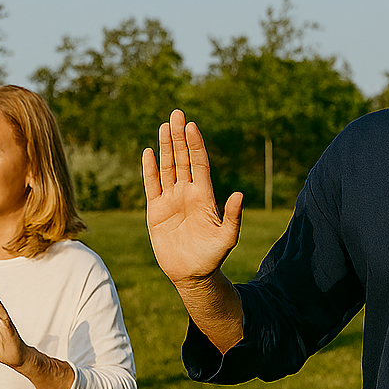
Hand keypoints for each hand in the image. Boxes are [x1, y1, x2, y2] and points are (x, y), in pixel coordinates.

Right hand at [143, 109, 243, 286]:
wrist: (192, 274)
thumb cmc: (212, 257)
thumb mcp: (227, 238)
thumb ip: (233, 216)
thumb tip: (240, 194)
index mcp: (204, 196)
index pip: (199, 164)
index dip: (196, 145)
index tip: (192, 126)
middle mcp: (187, 193)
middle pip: (183, 159)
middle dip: (179, 137)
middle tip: (176, 114)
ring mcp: (171, 200)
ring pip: (168, 167)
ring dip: (165, 147)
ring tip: (163, 125)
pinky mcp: (155, 211)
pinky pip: (151, 185)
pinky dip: (149, 169)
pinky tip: (148, 152)